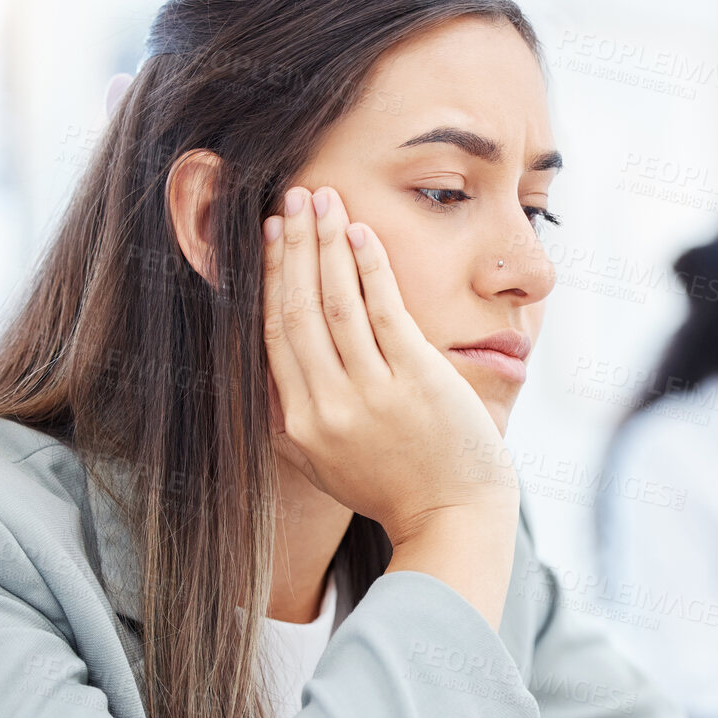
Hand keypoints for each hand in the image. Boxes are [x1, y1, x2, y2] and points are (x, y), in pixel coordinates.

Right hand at [262, 185, 518, 545]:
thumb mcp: (326, 467)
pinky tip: (361, 231)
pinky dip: (369, 265)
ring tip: (321, 199)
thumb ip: (291, 428)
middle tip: (290, 201)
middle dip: (292, 248)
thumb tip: (264, 382)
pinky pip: (384, 309)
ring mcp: (374, 393)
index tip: (270, 238)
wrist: (454, 517)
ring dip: (326, 244)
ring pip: (336, 303)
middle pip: (298, 310)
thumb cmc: (395, 490)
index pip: (274, 335)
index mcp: (301, 424)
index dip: (269, 280)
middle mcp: (330, 407)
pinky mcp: (418, 379)